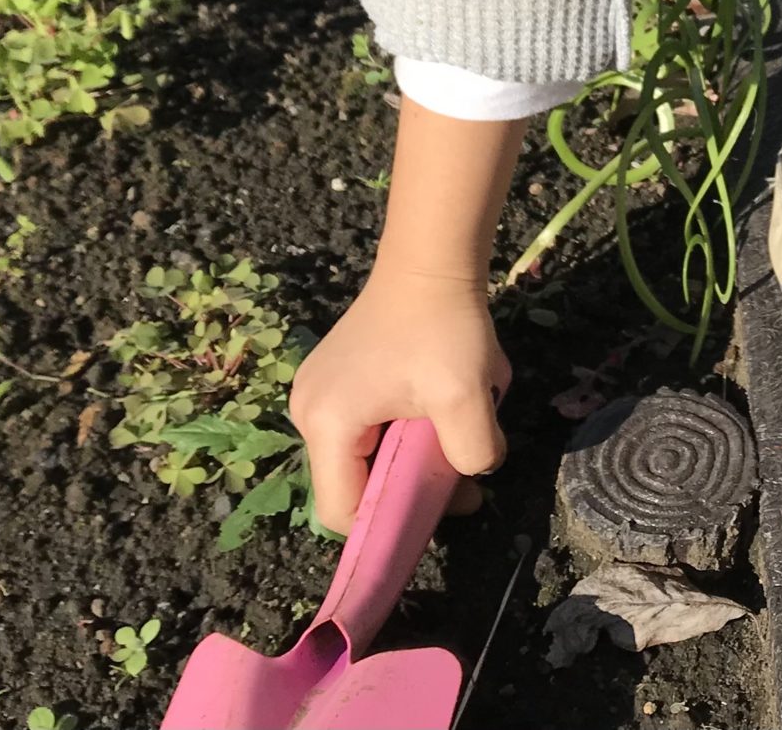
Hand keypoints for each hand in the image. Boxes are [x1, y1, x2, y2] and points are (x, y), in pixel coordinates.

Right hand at [289, 262, 510, 534]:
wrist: (431, 259)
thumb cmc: (443, 327)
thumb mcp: (467, 397)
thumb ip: (473, 454)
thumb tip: (472, 476)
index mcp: (326, 424)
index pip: (342, 512)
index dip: (390, 523)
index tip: (438, 506)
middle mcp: (307, 412)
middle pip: (353, 483)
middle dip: (407, 484)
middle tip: (458, 469)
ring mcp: (316, 392)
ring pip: (363, 454)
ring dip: (408, 452)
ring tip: (447, 423)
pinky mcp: (335, 377)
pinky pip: (365, 426)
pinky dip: (400, 428)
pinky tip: (433, 403)